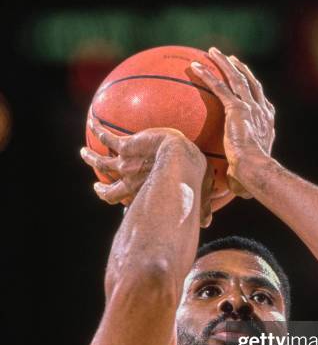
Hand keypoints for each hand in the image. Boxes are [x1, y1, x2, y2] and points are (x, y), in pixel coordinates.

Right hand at [81, 118, 213, 226]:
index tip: (110, 197)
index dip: (115, 201)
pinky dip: (98, 131)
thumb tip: (207, 223)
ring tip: (83, 152)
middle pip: (109, 188)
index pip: (124, 200)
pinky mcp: (126, 147)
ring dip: (91, 158)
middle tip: (97, 186)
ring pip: (101, 162)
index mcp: (142, 192)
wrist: (180, 158)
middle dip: (101, 189)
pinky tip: (93, 121)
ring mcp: (125, 164)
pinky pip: (108, 138)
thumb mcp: (197, 193)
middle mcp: (129, 181)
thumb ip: (202, 207)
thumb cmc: (192, 177)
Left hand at [189, 47, 275, 197]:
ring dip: (224, 63)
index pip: (262, 104)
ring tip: (212, 52)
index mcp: (267, 125)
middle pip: (251, 84)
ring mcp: (250, 108)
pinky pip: (220, 87)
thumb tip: (225, 190)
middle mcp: (262, 112)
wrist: (256, 170)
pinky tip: (194, 67)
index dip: (255, 92)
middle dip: (241, 70)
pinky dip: (207, 75)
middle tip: (232, 60)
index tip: (249, 84)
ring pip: (236, 78)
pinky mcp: (237, 109)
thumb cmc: (252, 177)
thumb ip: (237, 172)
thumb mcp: (246, 171)